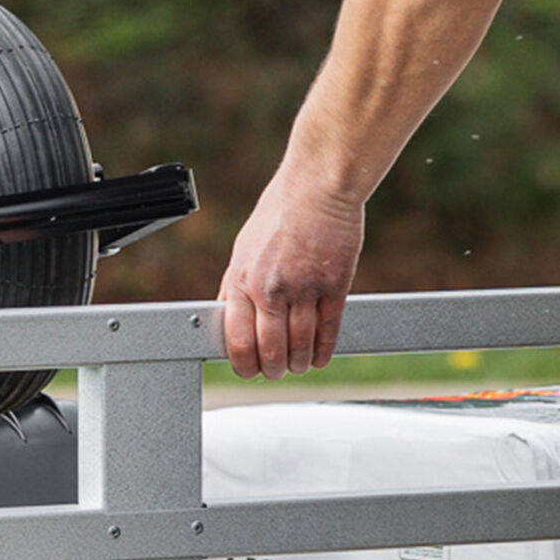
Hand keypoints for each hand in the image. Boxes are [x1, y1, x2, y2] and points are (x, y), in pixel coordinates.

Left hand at [218, 167, 366, 377]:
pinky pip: (328, 330)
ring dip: (298, 363)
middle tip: (275, 372)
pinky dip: (324, 350)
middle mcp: (270, 288)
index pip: (237, 339)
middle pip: (270, 350)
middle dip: (272, 369)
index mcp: (242, 279)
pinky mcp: (334, 285)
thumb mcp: (244, 247)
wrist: (317, 187)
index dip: (243, 364)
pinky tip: (320, 357)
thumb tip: (225, 313)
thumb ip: (235, 283)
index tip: (247, 369)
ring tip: (298, 366)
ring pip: (300, 346)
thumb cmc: (280, 211)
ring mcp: (304, 288)